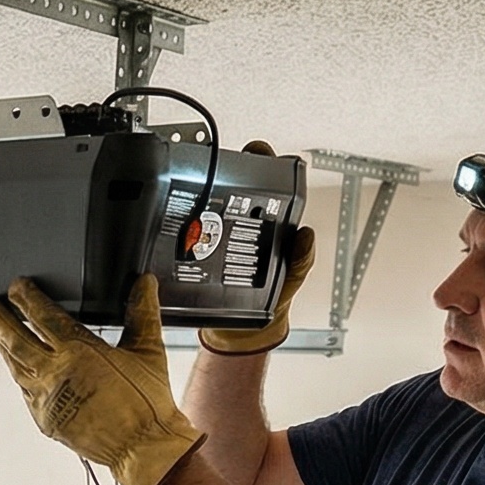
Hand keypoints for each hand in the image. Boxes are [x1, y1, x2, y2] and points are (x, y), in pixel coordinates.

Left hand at [0, 273, 204, 484]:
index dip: (25, 298)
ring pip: (15, 366)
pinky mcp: (45, 420)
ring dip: (3, 346)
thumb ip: (142, 313)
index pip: (42, 315)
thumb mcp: (148, 351)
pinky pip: (25, 392)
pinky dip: (19, 376)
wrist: (141, 447)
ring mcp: (47, 399)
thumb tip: (143, 284)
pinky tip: (19, 369)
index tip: (16, 287)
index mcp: (79, 351)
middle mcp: (56, 373)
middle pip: (15, 339)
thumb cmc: (147, 402)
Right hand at [195, 142, 316, 356]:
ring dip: (201, 190)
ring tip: (195, 181)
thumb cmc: (272, 303)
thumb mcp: (291, 282)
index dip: (263, 161)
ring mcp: (218, 235)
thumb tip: (307, 236)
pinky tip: (178, 212)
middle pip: (234, 184)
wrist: (241, 334)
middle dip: (224, 166)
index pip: (268, 182)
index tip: (256, 150)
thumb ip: (302, 261)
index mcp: (270, 224)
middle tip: (217, 160)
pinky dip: (183, 220)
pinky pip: (189, 231)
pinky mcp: (197, 250)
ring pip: (209, 203)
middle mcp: (243, 223)